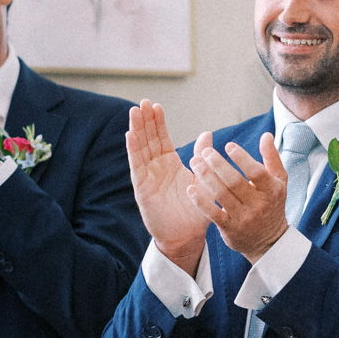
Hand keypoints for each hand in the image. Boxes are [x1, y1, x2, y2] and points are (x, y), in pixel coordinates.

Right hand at [125, 102, 210, 267]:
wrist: (187, 235)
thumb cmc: (195, 211)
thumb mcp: (203, 180)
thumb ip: (202, 158)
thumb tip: (207, 134)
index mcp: (171, 164)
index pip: (162, 139)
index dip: (158, 123)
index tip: (156, 106)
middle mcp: (156, 168)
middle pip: (148, 139)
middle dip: (145, 121)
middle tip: (143, 102)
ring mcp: (147, 177)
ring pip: (140, 149)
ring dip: (137, 130)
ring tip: (134, 112)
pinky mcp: (142, 188)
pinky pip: (137, 166)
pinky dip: (133, 150)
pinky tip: (130, 135)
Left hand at [188, 133, 292, 261]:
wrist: (268, 241)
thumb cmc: (272, 204)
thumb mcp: (279, 181)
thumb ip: (272, 157)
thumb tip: (266, 135)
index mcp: (272, 190)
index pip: (256, 172)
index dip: (242, 158)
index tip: (228, 145)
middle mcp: (258, 205)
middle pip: (235, 182)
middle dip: (218, 164)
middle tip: (205, 152)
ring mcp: (243, 218)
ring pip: (221, 195)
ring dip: (206, 177)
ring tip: (195, 162)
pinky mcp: (229, 229)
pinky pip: (212, 213)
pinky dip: (200, 200)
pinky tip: (190, 188)